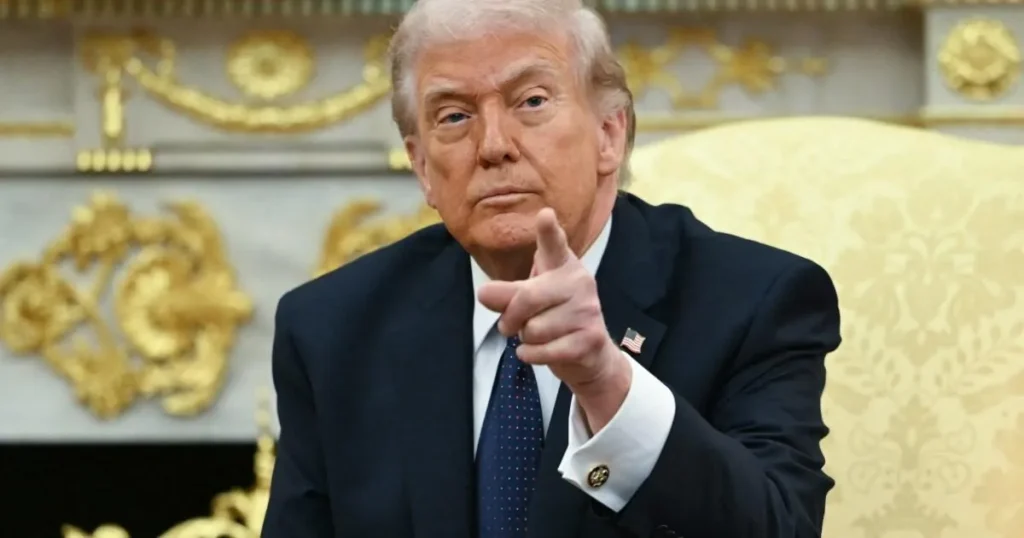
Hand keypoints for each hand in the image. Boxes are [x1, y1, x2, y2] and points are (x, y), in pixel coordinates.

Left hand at [478, 209, 629, 425]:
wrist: (590, 355)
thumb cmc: (554, 319)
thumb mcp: (529, 301)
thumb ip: (506, 294)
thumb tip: (485, 294)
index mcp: (562, 266)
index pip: (553, 245)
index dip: (548, 230)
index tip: (544, 215)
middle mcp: (580, 282)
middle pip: (526, 297)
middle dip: (510, 317)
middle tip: (508, 326)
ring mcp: (589, 310)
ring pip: (534, 329)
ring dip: (526, 340)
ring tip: (540, 337)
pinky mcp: (590, 339)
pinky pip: (543, 351)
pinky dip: (532, 356)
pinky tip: (541, 352)